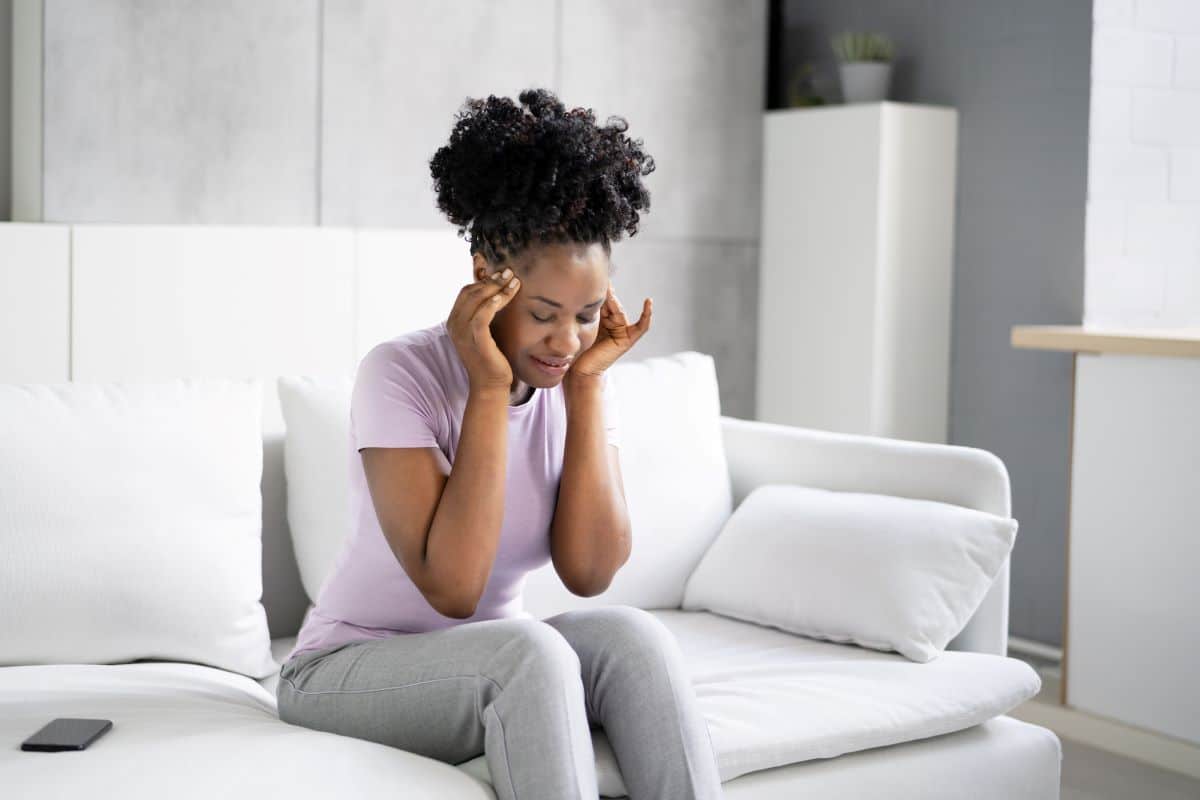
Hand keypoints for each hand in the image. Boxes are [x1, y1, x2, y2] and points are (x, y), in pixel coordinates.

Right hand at [447, 267, 520, 391]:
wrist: (490, 384)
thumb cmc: (491, 357)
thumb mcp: (484, 331)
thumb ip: (484, 313)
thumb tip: (496, 293)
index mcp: (454, 321)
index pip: (466, 292)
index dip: (484, 280)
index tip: (502, 274)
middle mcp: (455, 325)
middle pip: (471, 292)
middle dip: (492, 280)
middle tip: (510, 272)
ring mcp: (463, 333)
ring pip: (477, 301)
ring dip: (496, 288)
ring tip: (514, 280)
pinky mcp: (475, 341)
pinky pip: (482, 316)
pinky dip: (492, 304)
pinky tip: (505, 296)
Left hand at [567, 282, 651, 378]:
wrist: (581, 369)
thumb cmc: (579, 348)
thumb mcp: (583, 324)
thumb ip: (588, 310)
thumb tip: (582, 289)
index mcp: (602, 318)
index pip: (603, 300)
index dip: (601, 290)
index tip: (596, 276)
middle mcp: (614, 322)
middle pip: (611, 303)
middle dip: (606, 293)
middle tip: (601, 279)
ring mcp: (622, 330)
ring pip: (620, 310)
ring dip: (613, 301)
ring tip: (607, 290)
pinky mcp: (628, 339)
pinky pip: (641, 326)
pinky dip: (647, 315)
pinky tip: (649, 301)